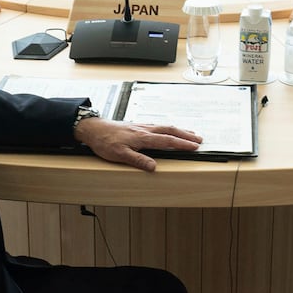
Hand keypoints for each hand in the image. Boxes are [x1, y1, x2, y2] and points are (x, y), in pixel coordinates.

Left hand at [76, 119, 201, 171]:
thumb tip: (154, 167)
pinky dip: (168, 128)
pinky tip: (168, 130)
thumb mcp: (119, 155)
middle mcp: (144, 130)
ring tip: (190, 134)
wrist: (93, 129)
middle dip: (186, 135)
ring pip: (164, 127)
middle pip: (170, 131)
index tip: (195, 147)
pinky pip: (158, 126)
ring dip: (179, 130)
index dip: (182, 144)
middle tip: (199, 139)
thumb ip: (138, 160)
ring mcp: (141, 126)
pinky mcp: (137, 126)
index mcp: (143, 137)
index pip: (167, 141)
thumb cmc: (105, 142)